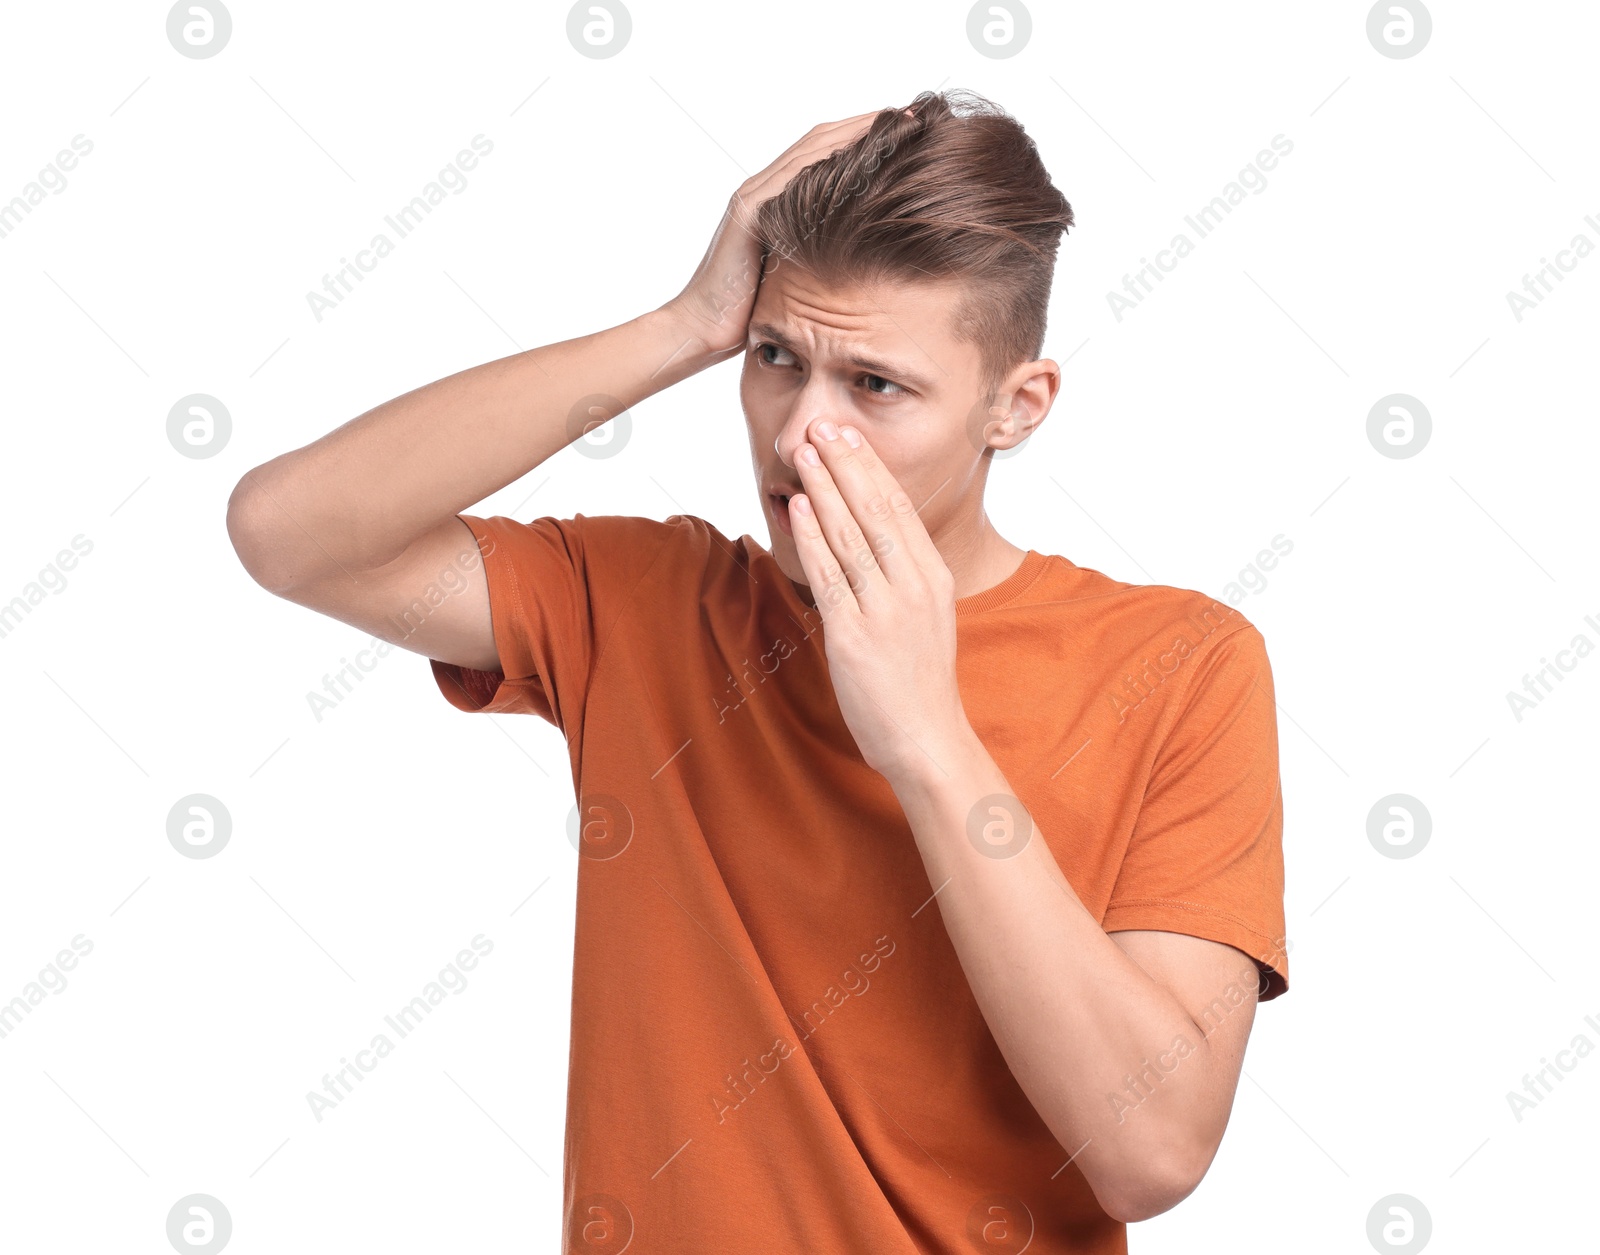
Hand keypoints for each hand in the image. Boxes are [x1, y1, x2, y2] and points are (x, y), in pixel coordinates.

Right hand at [661, 111, 883, 361]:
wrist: (701, 329)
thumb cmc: (747, 312)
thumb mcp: (795, 275)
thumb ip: (817, 251)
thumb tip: (863, 253)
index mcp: (776, 200)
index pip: (825, 154)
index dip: (864, 138)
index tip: (906, 131)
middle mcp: (763, 189)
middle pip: (821, 141)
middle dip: (867, 125)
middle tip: (912, 116)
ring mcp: (754, 196)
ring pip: (810, 150)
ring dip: (855, 133)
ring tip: (896, 123)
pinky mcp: (748, 213)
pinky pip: (793, 176)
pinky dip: (827, 159)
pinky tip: (860, 152)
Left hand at [787, 419, 969, 781]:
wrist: (925, 739)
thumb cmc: (919, 682)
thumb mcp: (925, 616)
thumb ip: (902, 576)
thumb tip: (870, 539)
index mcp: (933, 577)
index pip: (900, 507)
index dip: (871, 467)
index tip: (850, 434)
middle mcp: (913, 585)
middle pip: (876, 509)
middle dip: (846, 463)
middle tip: (823, 425)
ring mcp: (885, 609)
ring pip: (850, 534)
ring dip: (824, 488)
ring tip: (805, 453)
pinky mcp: (855, 635)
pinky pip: (830, 575)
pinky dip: (812, 537)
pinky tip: (798, 508)